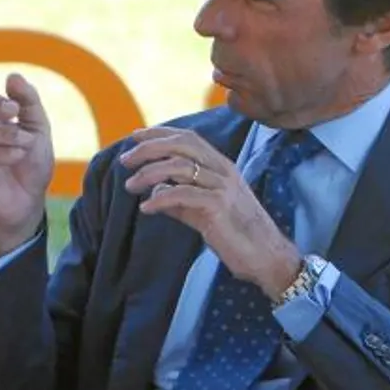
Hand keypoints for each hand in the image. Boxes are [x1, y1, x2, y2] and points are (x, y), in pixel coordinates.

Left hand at [120, 127, 303, 296]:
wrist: (264, 255)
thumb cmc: (233, 232)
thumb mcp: (201, 210)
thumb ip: (178, 198)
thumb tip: (153, 190)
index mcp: (220, 166)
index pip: (188, 138)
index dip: (159, 133)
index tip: (134, 136)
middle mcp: (223, 170)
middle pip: (181, 145)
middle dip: (149, 148)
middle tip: (124, 161)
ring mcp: (222, 187)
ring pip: (179, 166)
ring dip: (148, 174)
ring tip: (129, 186)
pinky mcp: (218, 207)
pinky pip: (183, 195)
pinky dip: (160, 199)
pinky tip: (145, 208)